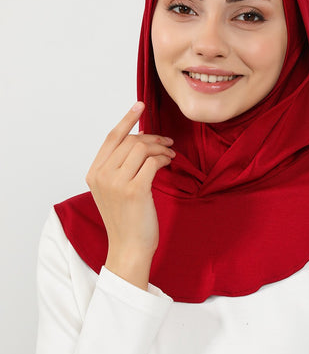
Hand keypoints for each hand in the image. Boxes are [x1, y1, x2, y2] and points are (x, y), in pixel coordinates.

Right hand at [85, 102, 174, 289]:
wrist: (129, 248)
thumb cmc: (127, 220)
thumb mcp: (115, 191)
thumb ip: (120, 168)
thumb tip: (140, 142)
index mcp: (94, 173)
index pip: (111, 138)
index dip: (127, 119)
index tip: (140, 106)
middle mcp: (101, 175)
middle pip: (130, 140)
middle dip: (152, 137)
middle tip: (167, 142)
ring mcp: (116, 182)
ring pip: (141, 148)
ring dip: (160, 147)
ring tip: (170, 154)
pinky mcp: (134, 190)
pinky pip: (152, 162)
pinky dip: (163, 159)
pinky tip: (169, 163)